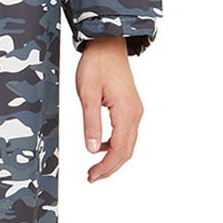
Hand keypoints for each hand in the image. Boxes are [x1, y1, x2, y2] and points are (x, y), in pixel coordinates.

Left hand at [75, 39, 142, 181]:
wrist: (107, 45)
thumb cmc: (97, 65)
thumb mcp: (87, 94)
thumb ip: (91, 123)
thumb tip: (92, 149)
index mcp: (126, 112)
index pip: (119, 149)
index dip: (106, 166)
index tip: (92, 175)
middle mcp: (135, 114)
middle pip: (127, 151)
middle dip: (110, 168)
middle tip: (92, 177)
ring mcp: (135, 111)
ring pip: (128, 144)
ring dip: (113, 158)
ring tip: (95, 168)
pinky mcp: (131, 108)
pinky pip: (126, 133)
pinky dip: (115, 146)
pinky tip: (101, 147)